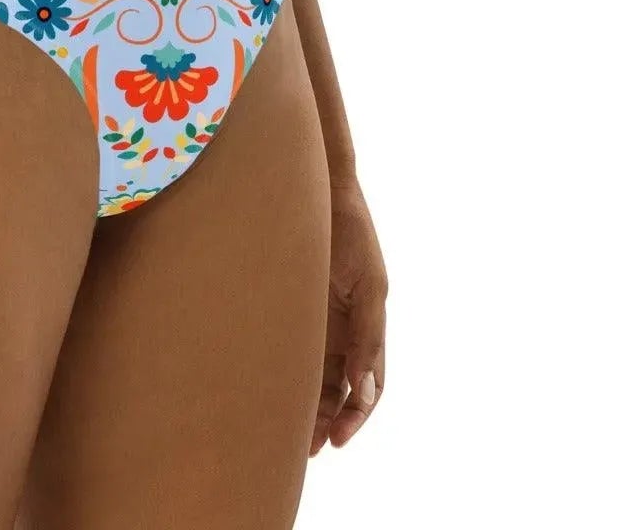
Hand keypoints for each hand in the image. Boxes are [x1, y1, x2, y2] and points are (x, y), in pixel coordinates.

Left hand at [312, 174, 386, 454]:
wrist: (317, 187)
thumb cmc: (349, 232)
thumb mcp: (367, 284)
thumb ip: (366, 336)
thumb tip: (364, 391)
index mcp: (368, 325)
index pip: (367, 385)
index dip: (356, 415)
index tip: (336, 439)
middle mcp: (343, 328)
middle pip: (339, 388)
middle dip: (327, 420)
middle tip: (308, 448)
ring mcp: (317, 318)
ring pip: (314, 375)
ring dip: (306, 405)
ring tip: (287, 435)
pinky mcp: (291, 304)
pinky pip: (290, 348)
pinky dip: (286, 375)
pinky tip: (269, 394)